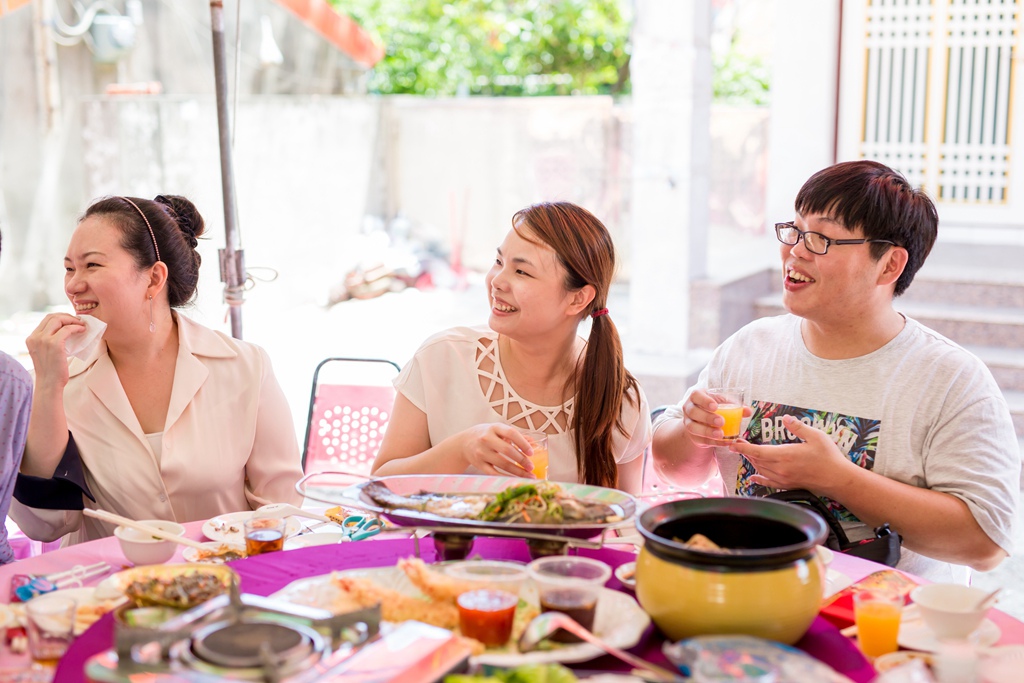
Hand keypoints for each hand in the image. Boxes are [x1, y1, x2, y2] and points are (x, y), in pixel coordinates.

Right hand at [25, 313, 85, 389]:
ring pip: (58, 320)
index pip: (46, 319)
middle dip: (67, 316)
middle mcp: (35, 337)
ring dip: (72, 320)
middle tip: (78, 321)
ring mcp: (43, 340)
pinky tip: (82, 330)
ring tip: (81, 325)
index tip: (71, 320)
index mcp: (31, 338)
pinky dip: (76, 327)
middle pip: (52, 316)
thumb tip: (66, 330)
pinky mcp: (54, 344)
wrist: (49, 383)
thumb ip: (49, 341)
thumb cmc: (51, 370)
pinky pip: (67, 329)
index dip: (60, 317)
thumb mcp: (46, 352)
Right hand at [457, 423, 535, 477]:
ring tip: (529, 475)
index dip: (523, 443)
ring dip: (517, 471)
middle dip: (522, 460)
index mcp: (494, 428)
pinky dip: (506, 477)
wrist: (463, 443)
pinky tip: (515, 480)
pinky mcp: (479, 464)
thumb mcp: (498, 430)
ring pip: (502, 463)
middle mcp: (486, 439)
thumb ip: (515, 436)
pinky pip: (494, 473)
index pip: (511, 433)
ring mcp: (482, 452)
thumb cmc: (485, 435)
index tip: (531, 452)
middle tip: (531, 467)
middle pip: (507, 450)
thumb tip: (533, 442)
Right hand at [682, 389, 751, 447]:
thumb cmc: (714, 407)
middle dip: (707, 417)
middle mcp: (689, 409)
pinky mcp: (693, 436)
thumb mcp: (723, 403)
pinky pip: (701, 440)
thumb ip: (735, 406)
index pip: (695, 395)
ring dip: (707, 431)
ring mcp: (688, 423)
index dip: (704, 401)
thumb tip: (747, 411)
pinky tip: (724, 442)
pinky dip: (713, 442)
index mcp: (696, 397)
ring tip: (720, 434)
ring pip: (693, 427)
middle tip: (721, 421)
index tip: (715, 406)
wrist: (702, 420)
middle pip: (693, 412)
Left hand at [730, 415, 854, 494]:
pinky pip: (769, 483)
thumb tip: (786, 418)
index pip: (757, 452)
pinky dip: (759, 479)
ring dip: (752, 462)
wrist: (838, 479)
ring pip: (761, 470)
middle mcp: (781, 469)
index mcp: (785, 455)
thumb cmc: (829, 457)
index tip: (732, 444)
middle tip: (739, 444)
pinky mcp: (788, 485)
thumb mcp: (815, 436)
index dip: (743, 448)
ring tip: (748, 453)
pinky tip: (754, 477)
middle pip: (756, 460)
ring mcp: (784, 478)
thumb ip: (798, 427)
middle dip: (746, 452)